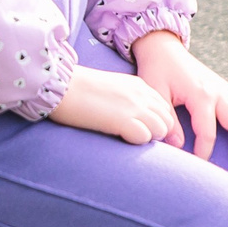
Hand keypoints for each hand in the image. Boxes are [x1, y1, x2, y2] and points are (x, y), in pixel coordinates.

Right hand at [49, 64, 179, 145]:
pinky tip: (119, 137)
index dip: (154, 121)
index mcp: (138, 85)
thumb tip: (130, 118)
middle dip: (156, 131)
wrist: (60, 86)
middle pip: (167, 120)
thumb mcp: (110, 88)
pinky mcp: (123, 120)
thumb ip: (126, 99)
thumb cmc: (77, 90)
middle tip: (134, 135)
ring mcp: (134, 107)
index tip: (139, 127)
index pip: (163, 108)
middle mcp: (140, 95)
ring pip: (162, 130)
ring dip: (148, 137)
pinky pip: (145, 137)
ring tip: (127, 137)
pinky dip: (135, 141)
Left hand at [130, 32, 227, 177]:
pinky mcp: (225, 85)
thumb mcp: (155, 94)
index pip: (207, 132)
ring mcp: (224, 88)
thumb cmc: (156, 71)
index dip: (204, 151)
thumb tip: (178, 147)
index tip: (200, 166)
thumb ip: (169, 120)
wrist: (162, 47)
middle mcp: (218, 91)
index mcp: (200, 95)